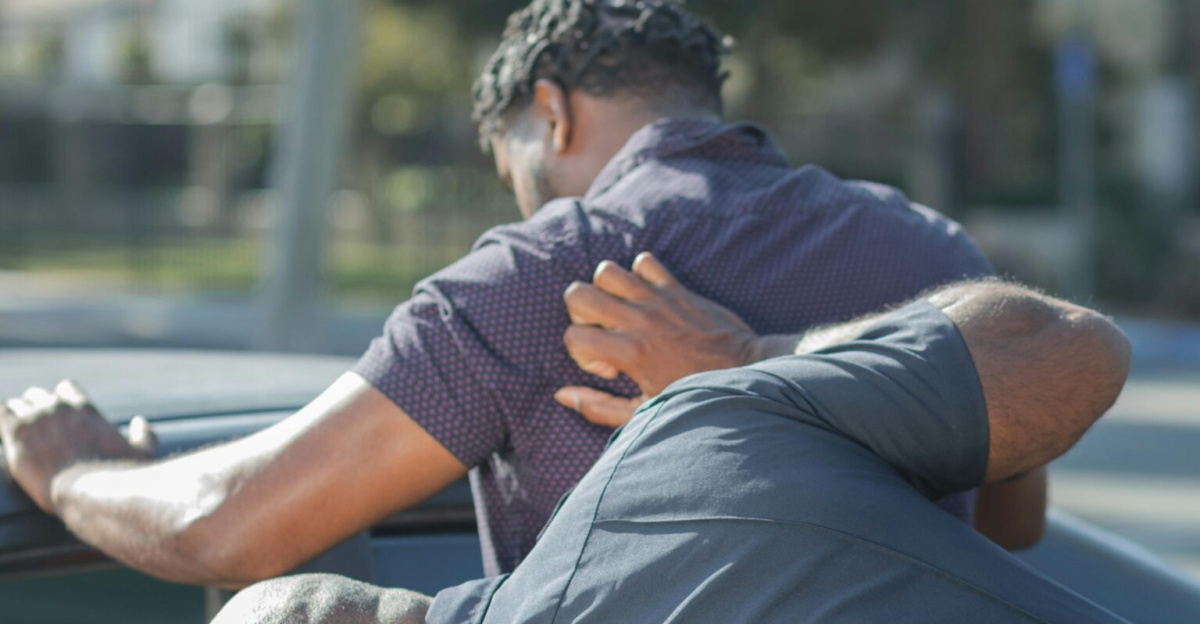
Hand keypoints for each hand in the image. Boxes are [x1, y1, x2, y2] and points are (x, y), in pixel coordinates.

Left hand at [0, 380, 156, 513]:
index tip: (60, 411)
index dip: (61, 399)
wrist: (90, 490)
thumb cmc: (118, 474)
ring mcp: (37, 418)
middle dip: (36, 406)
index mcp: (85, 409)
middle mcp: (60, 408)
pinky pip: (1, 413)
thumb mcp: (142, 452)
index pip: (66, 388)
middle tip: (34, 423)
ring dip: (17, 414)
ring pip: (18, 404)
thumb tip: (140, 423)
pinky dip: (2, 419)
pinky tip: (4, 431)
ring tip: (17, 429)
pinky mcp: (16, 434)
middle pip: (39, 395)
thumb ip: (144, 434)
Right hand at [556, 252, 758, 426]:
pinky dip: (640, 273)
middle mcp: (639, 320)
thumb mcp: (644, 412)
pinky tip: (648, 299)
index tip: (612, 368)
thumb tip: (562, 395)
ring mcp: (658, 299)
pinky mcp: (677, 288)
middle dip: (581, 315)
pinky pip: (645, 261)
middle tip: (606, 334)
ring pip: (607, 270)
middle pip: (577, 293)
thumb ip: (599, 407)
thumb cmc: (694, 396)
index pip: (573, 336)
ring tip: (623, 313)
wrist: (744, 371)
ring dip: (606, 290)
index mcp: (629, 352)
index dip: (582, 354)